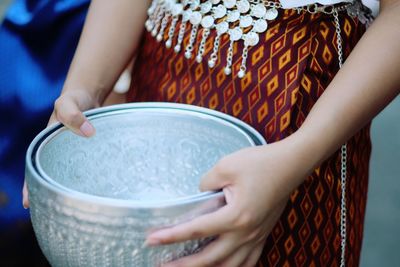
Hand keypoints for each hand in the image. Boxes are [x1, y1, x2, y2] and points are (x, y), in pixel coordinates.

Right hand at [22, 89, 98, 207]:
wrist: (90, 96)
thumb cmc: (76, 100)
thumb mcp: (69, 102)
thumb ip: (74, 114)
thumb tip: (89, 133)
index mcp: (47, 143)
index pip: (36, 167)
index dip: (30, 185)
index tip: (28, 203)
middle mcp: (60, 152)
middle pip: (52, 176)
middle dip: (49, 194)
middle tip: (52, 213)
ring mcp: (75, 154)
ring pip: (70, 176)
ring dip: (70, 190)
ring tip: (74, 209)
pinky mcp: (91, 154)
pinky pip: (87, 169)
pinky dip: (88, 179)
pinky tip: (95, 191)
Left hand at [145, 137, 313, 266]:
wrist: (291, 164)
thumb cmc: (260, 162)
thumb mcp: (226, 166)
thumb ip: (206, 184)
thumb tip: (200, 196)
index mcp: (235, 216)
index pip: (195, 230)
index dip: (170, 236)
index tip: (151, 241)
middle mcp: (246, 233)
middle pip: (210, 258)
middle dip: (184, 265)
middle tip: (163, 265)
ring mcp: (257, 236)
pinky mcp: (264, 234)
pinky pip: (249, 261)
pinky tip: (224, 266)